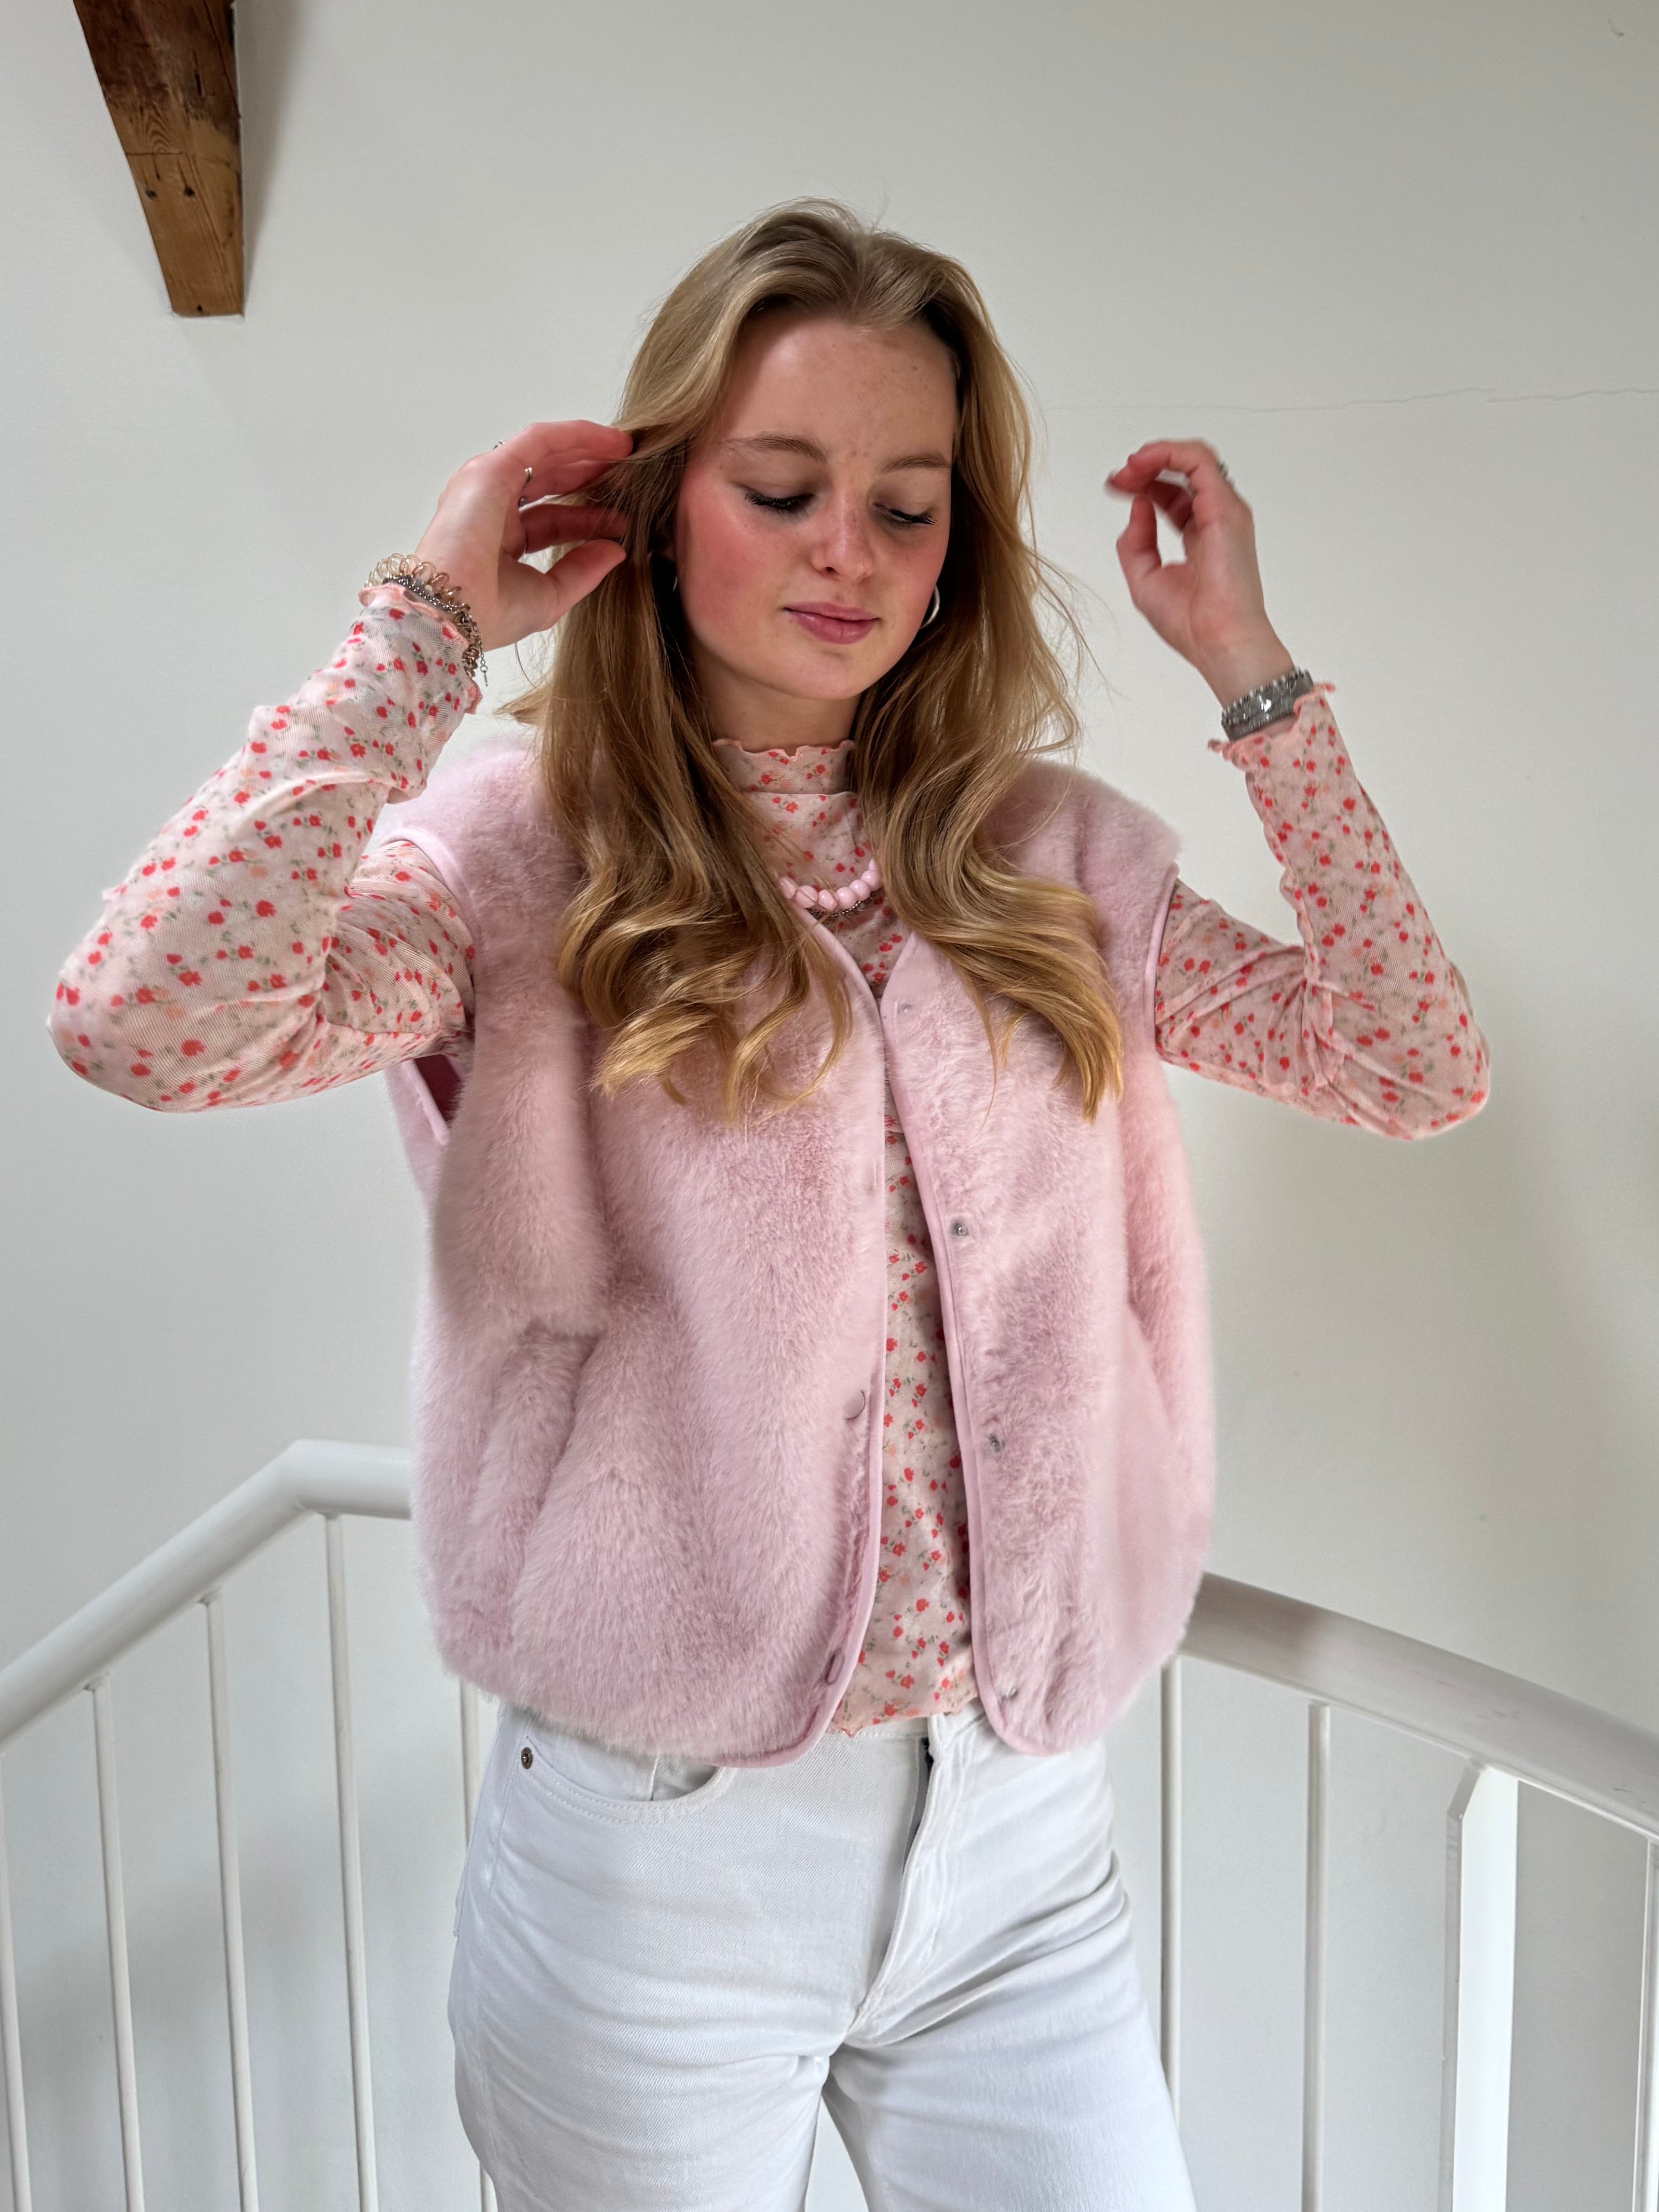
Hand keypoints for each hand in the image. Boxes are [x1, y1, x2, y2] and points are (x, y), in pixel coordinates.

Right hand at [412, 420, 632, 650]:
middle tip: (629, 475)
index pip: (551, 520)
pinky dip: (576, 436)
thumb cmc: (489, 614)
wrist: (455, 612)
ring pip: (545, 453)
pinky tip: (611, 441)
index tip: (622, 521)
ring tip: (626, 450)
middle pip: (548, 480)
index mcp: (499, 541)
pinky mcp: (491, 468)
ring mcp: (487, 485)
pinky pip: (540, 440)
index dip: (588, 518)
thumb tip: (615, 550)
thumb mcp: (551, 595)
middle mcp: (490, 508)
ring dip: (586, 448)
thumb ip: (583, 570)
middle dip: (588, 474)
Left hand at [1106, 439, 1294, 703]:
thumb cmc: (1192, 624)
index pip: (1171, 494)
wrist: (1218, 642)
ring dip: (1157, 454)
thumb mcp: (1145, 578)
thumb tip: (1137, 506)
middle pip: (1181, 473)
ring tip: (1129, 468)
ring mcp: (1223, 510)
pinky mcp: (1226, 508)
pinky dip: (1170, 454)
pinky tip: (1144, 463)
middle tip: (1118, 477)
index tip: (1114, 487)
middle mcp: (1214, 518)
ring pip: (1194, 458)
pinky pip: (1200, 462)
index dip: (1140, 484)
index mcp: (1198, 535)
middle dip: (1145, 467)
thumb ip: (1136, 542)